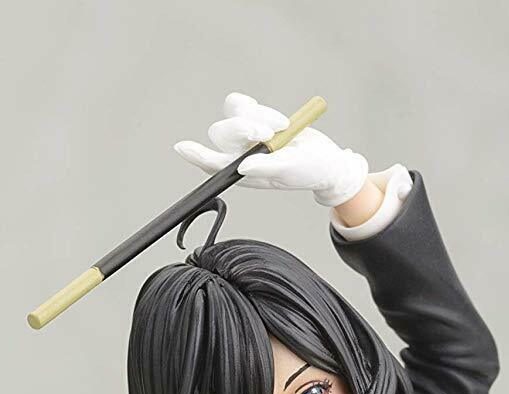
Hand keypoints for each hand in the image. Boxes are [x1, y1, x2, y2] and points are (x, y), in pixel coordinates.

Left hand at [174, 91, 368, 207]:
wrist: (327, 159)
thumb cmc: (308, 171)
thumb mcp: (288, 170)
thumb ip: (265, 166)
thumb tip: (242, 167)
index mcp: (242, 173)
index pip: (212, 164)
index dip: (197, 155)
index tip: (181, 147)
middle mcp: (240, 154)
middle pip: (222, 132)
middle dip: (244, 127)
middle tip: (268, 135)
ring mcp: (247, 136)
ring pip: (234, 114)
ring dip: (259, 117)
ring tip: (281, 128)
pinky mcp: (257, 119)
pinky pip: (247, 105)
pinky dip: (263, 110)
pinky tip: (279, 122)